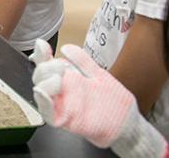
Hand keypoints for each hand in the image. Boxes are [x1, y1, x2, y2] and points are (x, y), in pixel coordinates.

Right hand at [31, 41, 167, 157]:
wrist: (127, 123)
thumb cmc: (115, 101)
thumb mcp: (99, 75)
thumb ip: (82, 61)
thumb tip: (66, 47)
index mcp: (69, 79)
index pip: (49, 64)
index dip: (42, 54)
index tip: (42, 45)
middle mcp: (63, 91)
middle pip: (41, 77)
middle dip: (44, 68)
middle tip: (59, 66)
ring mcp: (63, 105)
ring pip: (41, 94)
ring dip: (43, 84)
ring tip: (56, 79)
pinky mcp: (66, 120)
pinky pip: (48, 113)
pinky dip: (43, 103)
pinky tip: (43, 93)